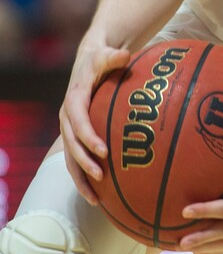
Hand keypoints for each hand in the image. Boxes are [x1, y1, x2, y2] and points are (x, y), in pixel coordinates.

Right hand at [58, 42, 130, 203]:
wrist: (88, 62)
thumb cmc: (100, 59)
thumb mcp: (105, 55)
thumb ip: (113, 56)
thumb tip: (125, 54)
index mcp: (74, 99)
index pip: (78, 122)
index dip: (88, 137)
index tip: (103, 150)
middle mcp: (68, 117)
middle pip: (72, 144)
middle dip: (84, 162)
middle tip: (102, 176)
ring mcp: (69, 128)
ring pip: (70, 158)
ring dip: (81, 178)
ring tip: (95, 199)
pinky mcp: (75, 136)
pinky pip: (76, 160)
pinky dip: (83, 178)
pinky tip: (97, 196)